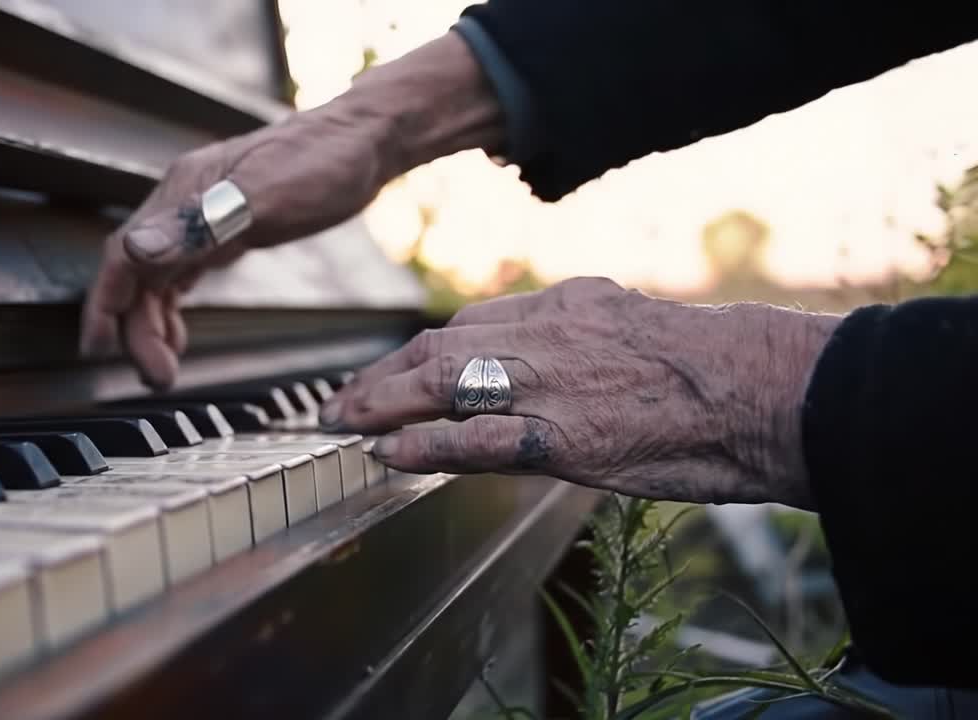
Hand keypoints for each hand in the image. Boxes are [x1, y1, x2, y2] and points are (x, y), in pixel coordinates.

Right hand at [78, 32, 505, 388]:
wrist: (367, 140)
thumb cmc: (325, 160)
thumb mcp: (264, 197)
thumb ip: (200, 226)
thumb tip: (137, 252)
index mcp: (185, 193)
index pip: (124, 254)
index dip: (104, 304)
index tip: (96, 348)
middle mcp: (185, 203)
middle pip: (137, 274)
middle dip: (136, 329)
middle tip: (156, 378)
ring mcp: (204, 215)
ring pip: (156, 278)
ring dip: (151, 324)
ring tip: (163, 369)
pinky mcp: (227, 226)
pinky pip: (181, 273)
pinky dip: (171, 308)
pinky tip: (178, 334)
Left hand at [320, 278, 841, 508]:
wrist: (768, 389)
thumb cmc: (719, 366)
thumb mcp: (639, 327)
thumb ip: (585, 335)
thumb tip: (555, 355)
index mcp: (568, 305)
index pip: (472, 324)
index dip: (422, 350)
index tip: (394, 367)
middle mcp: (548, 334)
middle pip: (441, 347)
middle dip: (384, 374)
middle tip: (342, 397)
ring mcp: (551, 384)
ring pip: (443, 383)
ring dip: (383, 404)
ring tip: (344, 423)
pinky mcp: (563, 436)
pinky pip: (473, 439)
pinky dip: (423, 445)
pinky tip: (387, 453)